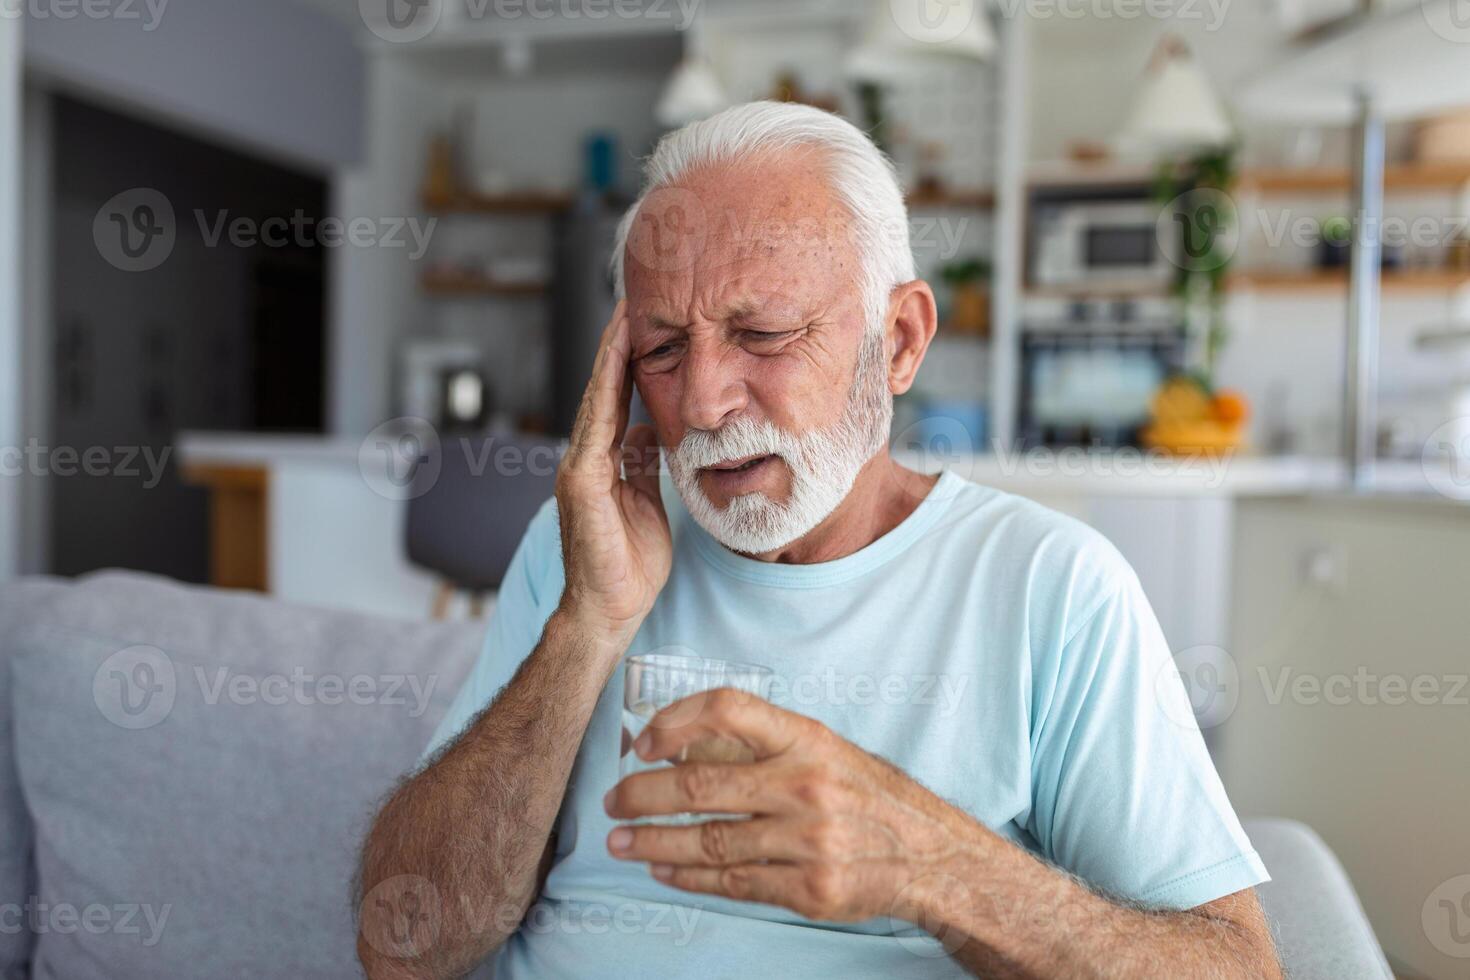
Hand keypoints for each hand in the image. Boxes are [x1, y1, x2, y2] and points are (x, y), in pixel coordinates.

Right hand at [554, 300, 670, 651]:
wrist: (609, 610)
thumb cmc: (629, 564)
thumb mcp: (647, 501)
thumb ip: (642, 464)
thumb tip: (648, 430)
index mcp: (602, 462)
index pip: (616, 399)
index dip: (629, 359)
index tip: (646, 321)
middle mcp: (585, 458)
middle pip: (603, 389)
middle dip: (618, 343)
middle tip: (634, 297)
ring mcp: (578, 468)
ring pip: (596, 398)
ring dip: (611, 354)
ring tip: (626, 312)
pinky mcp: (581, 482)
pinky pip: (596, 426)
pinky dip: (606, 389)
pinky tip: (619, 359)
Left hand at [603, 689, 982, 923]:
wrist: (931, 855)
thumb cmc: (868, 794)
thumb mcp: (823, 750)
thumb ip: (761, 747)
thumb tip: (682, 745)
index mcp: (807, 739)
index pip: (728, 709)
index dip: (677, 720)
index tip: (645, 741)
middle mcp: (806, 784)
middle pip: (702, 784)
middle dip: (644, 795)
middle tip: (614, 801)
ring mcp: (808, 840)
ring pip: (708, 841)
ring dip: (653, 843)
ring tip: (622, 842)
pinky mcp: (809, 888)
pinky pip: (732, 882)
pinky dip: (689, 877)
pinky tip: (664, 870)